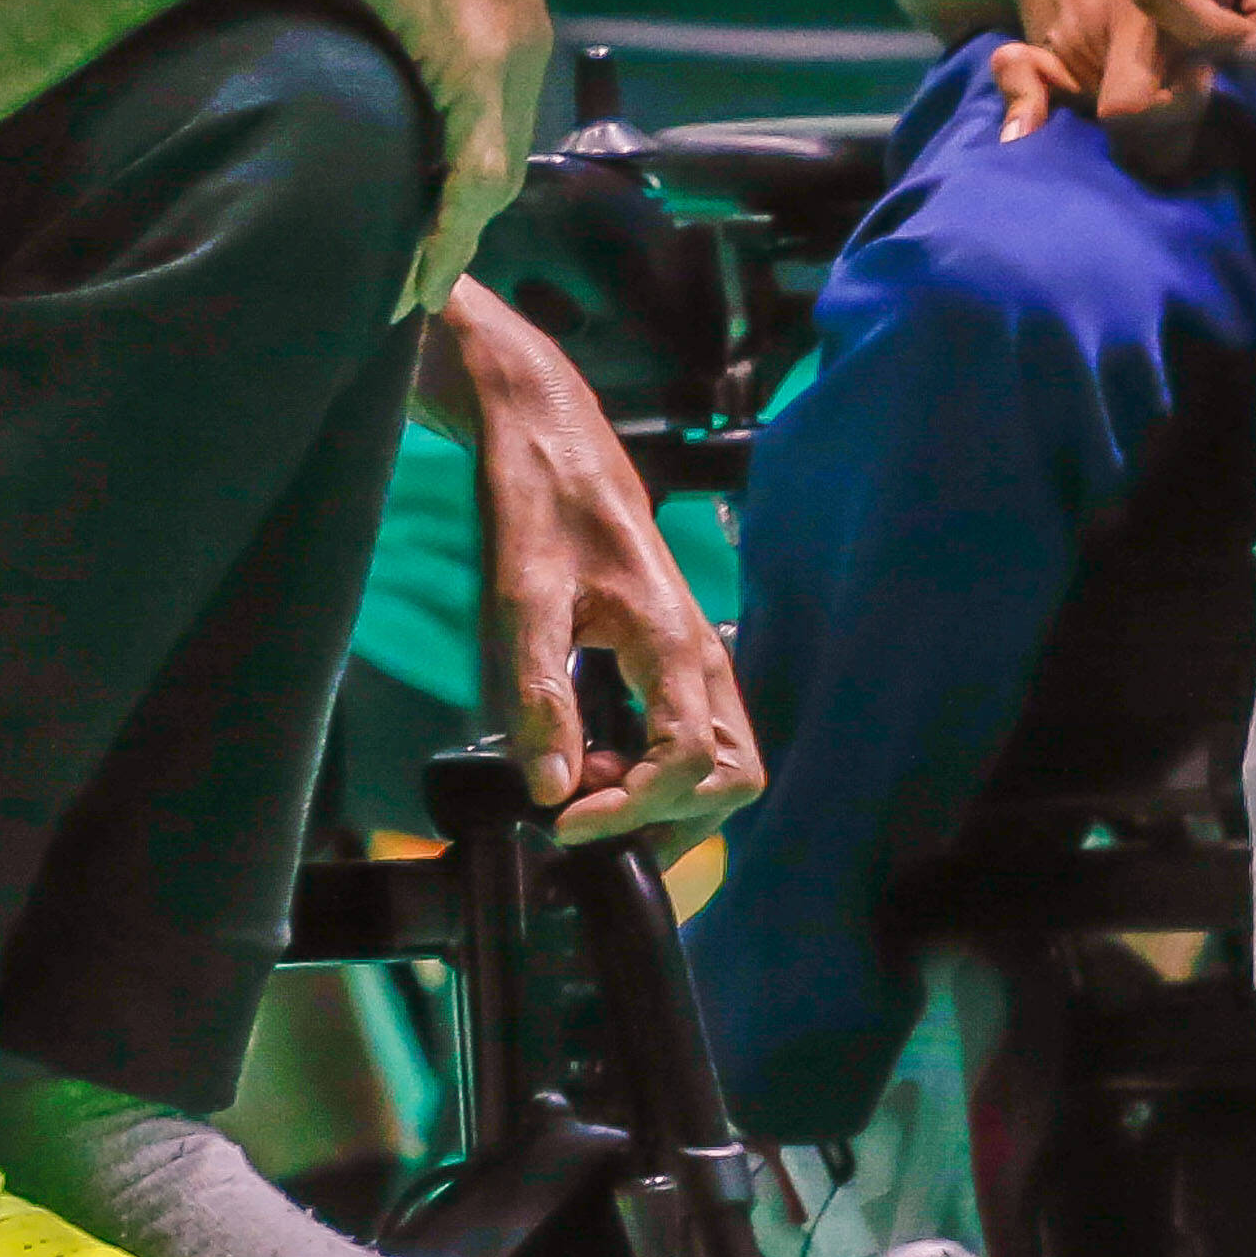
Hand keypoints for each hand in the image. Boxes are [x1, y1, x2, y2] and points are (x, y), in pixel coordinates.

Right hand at [301, 0, 551, 316]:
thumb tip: (304, 30)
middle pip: (499, 151)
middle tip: (416, 278)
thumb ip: (355, 3)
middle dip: (461, 221)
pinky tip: (422, 275)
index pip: (490, 107)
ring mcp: (508, 51)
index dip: (457, 171)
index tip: (420, 220)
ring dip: (453, 241)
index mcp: (496, 0)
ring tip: (413, 289)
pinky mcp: (479, 67)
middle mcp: (519, 29)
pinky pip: (474, 176)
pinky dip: (450, 235)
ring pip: (492, 175)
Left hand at [435, 286, 764, 847]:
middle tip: (586, 817)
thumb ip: (540, 695)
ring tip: (590, 794)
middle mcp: (702, 655)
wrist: (551, 434)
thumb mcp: (522, 597)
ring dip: (668, 803)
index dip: (633, 808)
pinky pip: (697, 738)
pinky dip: (660, 775)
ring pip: (725, 764)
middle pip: (733, 778)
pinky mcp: (678, 658)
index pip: (691, 762)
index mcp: (672, 642)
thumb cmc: (539, 502)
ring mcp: (697, 658)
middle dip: (668, 820)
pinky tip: (599, 764)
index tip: (565, 823)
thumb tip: (553, 789)